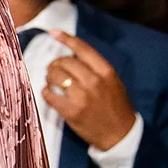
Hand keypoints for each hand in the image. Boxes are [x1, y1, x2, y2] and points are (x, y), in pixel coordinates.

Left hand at [45, 32, 137, 151]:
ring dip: (50, 77)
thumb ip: (96, 69)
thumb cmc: (116, 107)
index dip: (66, 38)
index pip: (83, 49)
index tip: (53, 32)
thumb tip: (72, 57)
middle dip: (55, 64)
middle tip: (53, 69)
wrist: (120, 134)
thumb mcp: (113, 82)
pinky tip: (50, 94)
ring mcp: (82, 96)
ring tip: (52, 81)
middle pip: (65, 62)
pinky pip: (50, 94)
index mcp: (106, 72)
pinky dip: (47, 92)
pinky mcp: (71, 111)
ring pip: (55, 76)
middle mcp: (94, 81)